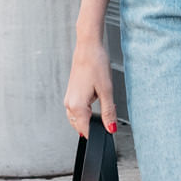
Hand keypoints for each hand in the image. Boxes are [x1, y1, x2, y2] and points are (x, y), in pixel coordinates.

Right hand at [65, 0, 116, 137]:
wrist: (88, 47)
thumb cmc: (96, 64)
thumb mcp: (107, 91)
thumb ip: (108, 112)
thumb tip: (110, 128)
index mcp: (77, 106)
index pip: (85, 130)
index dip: (97, 133)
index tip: (108, 132)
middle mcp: (69, 104)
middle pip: (80, 126)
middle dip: (93, 127)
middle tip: (108, 119)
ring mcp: (69, 99)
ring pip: (78, 119)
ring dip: (89, 119)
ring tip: (102, 107)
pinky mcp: (71, 93)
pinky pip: (76, 110)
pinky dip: (85, 111)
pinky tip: (95, 101)